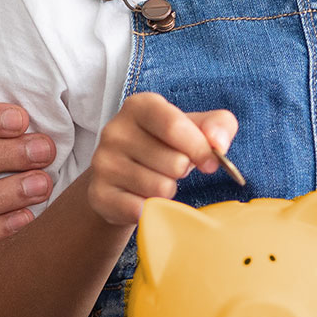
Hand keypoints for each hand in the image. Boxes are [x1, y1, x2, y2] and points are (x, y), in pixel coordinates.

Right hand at [88, 93, 238, 226]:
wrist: (125, 174)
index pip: (174, 125)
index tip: (211, 162)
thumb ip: (218, 125)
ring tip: (157, 179)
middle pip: (174, 162)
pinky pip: (141, 210)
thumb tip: (218, 144)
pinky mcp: (98, 194)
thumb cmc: (167, 145)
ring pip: (160, 188)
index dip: (200, 148)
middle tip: (172, 167)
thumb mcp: (195, 127)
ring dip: (169, 190)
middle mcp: (114, 130)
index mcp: (139, 106)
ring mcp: (102, 163)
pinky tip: (143, 197)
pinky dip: (152, 209)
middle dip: (183, 171)